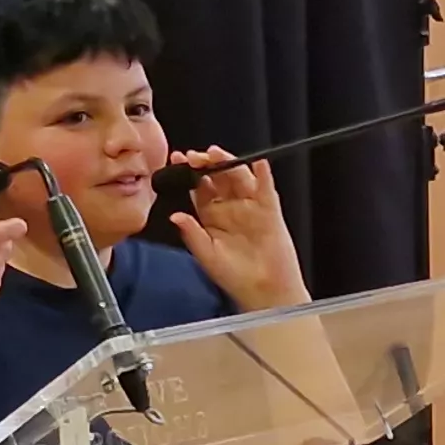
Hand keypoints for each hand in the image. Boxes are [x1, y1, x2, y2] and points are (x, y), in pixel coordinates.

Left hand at [167, 150, 310, 311]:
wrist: (264, 291)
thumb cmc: (234, 276)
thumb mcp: (207, 255)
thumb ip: (192, 234)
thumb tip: (174, 216)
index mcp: (211, 216)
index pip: (197, 188)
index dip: (187, 173)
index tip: (176, 160)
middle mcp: (230, 207)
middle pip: (217, 177)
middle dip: (206, 163)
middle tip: (194, 156)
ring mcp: (250, 206)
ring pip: (238, 177)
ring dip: (229, 163)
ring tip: (216, 153)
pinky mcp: (270, 211)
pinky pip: (266, 189)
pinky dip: (263, 175)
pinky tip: (257, 164)